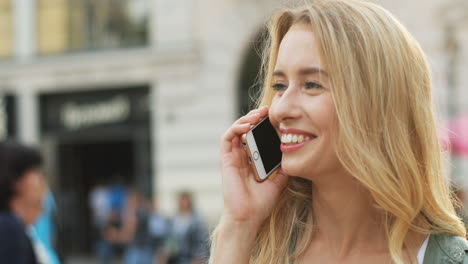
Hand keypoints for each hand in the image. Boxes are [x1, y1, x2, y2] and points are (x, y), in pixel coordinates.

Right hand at [220, 106, 288, 229]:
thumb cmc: (261, 202)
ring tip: (257, 115)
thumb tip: (295, 153)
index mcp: (253, 159)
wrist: (249, 216)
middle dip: (255, 117)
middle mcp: (242, 155)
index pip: (256, 135)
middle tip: (267, 111)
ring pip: (235, 130)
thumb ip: (283, 167)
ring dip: (245, 119)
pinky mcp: (226, 160)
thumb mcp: (279, 180)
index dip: (263, 124)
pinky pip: (227, 138)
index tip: (275, 117)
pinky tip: (247, 126)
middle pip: (245, 129)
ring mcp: (233, 157)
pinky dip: (235, 128)